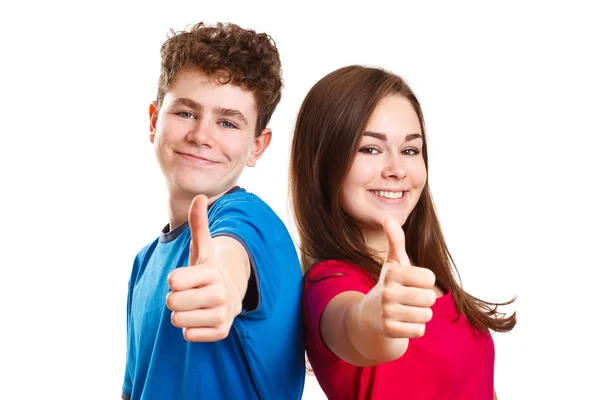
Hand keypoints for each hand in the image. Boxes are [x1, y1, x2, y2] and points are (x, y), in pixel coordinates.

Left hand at [166, 195, 240, 341]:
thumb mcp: (202, 249)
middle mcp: (220, 294)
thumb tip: (200, 196)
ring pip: (177, 320)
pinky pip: (188, 336)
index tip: (186, 277)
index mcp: (212, 272)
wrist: (230, 295)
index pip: (172, 281)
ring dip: (182, 314)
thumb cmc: (207, 271)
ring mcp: (222, 314)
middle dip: (176, 298)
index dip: (174, 279)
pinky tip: (202, 318)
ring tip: (196, 306)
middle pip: (172, 303)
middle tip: (190, 293)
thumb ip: (198, 224)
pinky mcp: (221, 332)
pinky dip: (191, 329)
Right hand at [376, 215, 436, 338]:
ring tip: (405, 310)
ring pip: (426, 315)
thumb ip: (396, 241)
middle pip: (429, 298)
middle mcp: (387, 292)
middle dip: (423, 300)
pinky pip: (419, 331)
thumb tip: (388, 217)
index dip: (425, 282)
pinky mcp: (389, 330)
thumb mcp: (393, 263)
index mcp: (392, 273)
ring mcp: (387, 312)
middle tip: (409, 299)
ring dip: (419, 315)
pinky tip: (401, 323)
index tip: (412, 283)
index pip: (430, 278)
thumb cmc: (389, 285)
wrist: (368, 316)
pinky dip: (414, 328)